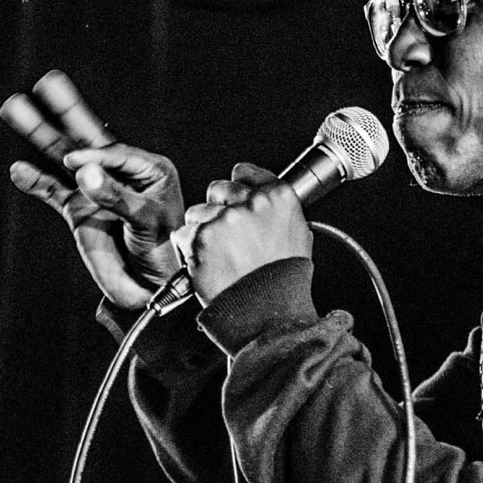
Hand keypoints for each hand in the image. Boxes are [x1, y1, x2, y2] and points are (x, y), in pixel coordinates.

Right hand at [1, 70, 183, 309]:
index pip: (115, 153)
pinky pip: (52, 191)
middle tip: (48, 81)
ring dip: (41, 134)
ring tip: (16, 106)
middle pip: (88, 136)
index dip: (93, 156)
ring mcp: (96, 190)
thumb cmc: (165, 248)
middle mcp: (120, 173)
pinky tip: (18, 169)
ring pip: (63, 157)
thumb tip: (82, 170)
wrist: (154, 285)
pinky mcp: (79, 211)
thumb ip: (115, 196)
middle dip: (66, 110)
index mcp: (149, 169)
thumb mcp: (146, 219)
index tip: (74, 163)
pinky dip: (35, 181)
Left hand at [172, 163, 312, 306]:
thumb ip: (278, 211)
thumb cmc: (284, 279)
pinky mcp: (202, 237)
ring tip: (218, 253)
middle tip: (227, 234)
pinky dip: (190, 248)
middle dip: (218, 208)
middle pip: (218, 189)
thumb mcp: (298, 235)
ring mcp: (226, 218)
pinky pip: (184, 234)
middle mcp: (252, 203)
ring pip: (198, 212)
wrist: (267, 310)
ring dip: (202, 229)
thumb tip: (263, 200)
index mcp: (279, 197)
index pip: (245, 172)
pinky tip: (206, 262)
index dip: (237, 185)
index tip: (234, 197)